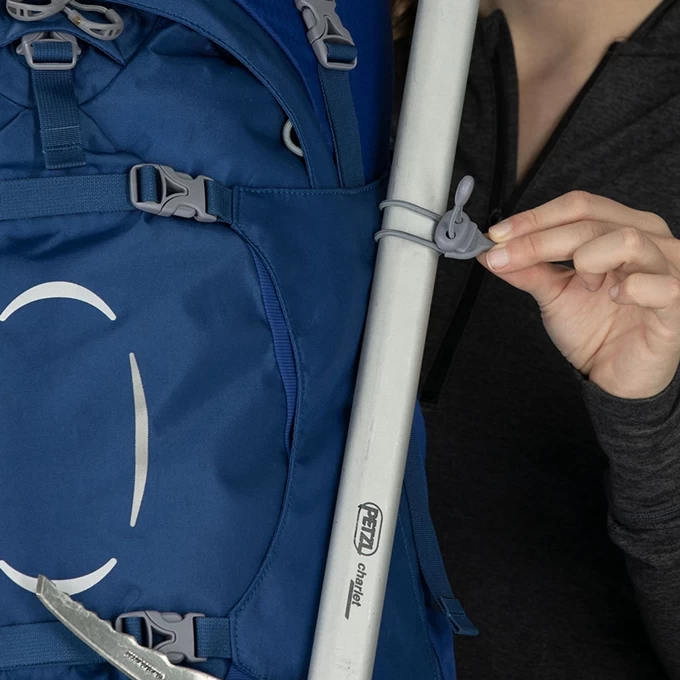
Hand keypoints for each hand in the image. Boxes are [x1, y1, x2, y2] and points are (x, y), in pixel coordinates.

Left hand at [479, 191, 679, 398]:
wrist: (614, 377)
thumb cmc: (594, 329)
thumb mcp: (553, 293)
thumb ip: (527, 269)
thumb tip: (490, 252)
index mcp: (622, 228)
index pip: (578, 206)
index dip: (534, 218)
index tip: (496, 236)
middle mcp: (650, 240)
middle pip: (591, 221)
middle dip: (539, 240)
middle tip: (504, 258)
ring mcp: (669, 269)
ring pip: (627, 241)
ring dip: (589, 260)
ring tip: (583, 286)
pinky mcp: (677, 305)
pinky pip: (658, 285)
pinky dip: (630, 289)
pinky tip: (615, 299)